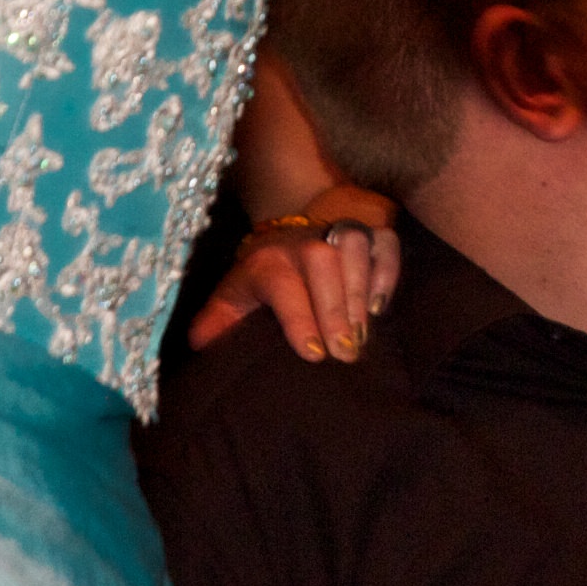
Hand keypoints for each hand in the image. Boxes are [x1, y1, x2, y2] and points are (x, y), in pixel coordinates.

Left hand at [185, 188, 403, 360]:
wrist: (287, 231)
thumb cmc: (262, 277)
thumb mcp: (233, 296)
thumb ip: (216, 321)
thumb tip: (200, 345)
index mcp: (268, 259)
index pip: (283, 284)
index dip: (298, 317)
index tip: (312, 353)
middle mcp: (304, 241)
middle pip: (323, 264)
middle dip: (335, 309)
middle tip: (345, 353)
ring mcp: (338, 232)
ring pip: (354, 249)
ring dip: (360, 291)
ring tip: (362, 335)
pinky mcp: (368, 232)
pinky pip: (384, 244)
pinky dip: (386, 271)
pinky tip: (380, 306)